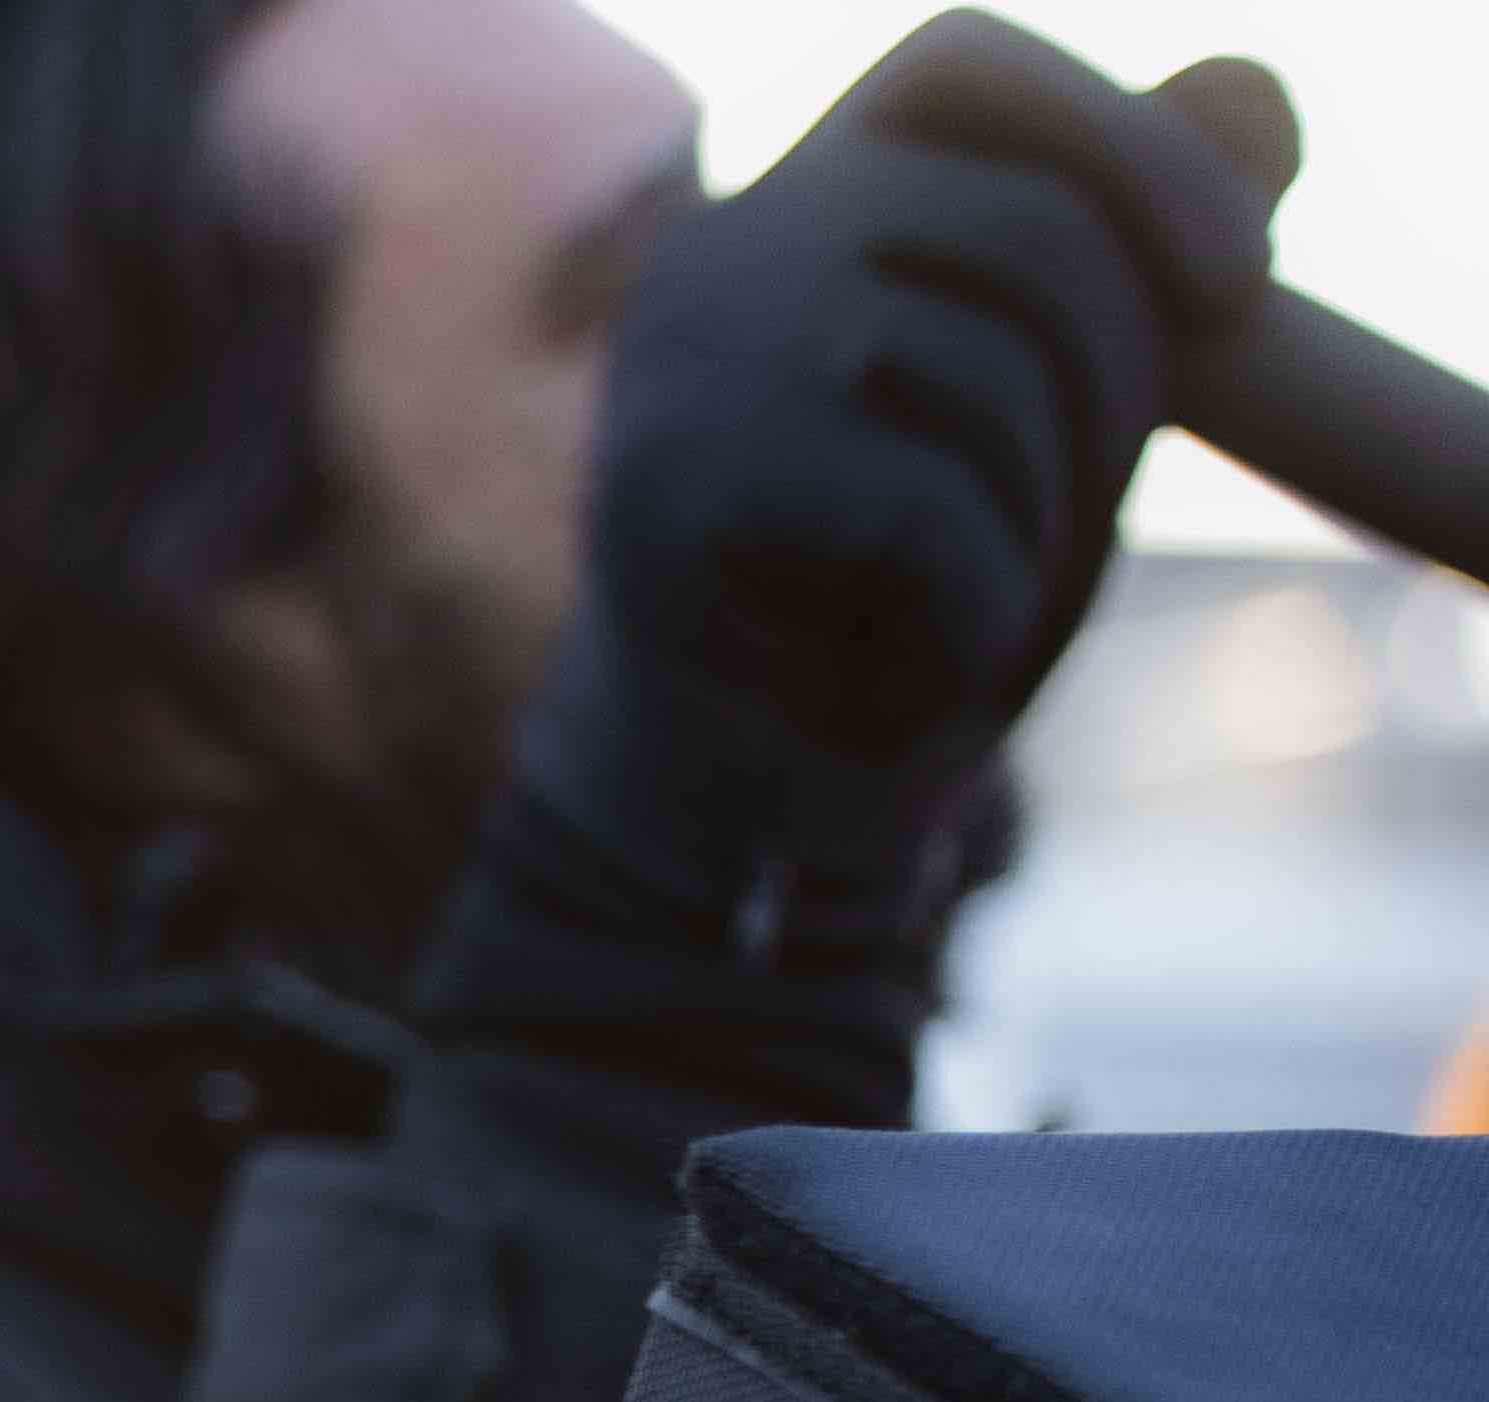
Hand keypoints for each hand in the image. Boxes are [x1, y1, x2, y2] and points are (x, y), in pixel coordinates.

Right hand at [435, 14, 1274, 1093]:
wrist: (718, 806)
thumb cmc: (885, 597)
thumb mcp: (1035, 409)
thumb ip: (1129, 257)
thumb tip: (1254, 105)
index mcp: (791, 203)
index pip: (964, 67)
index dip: (1126, 141)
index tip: (1240, 284)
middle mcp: (717, 250)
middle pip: (1022, 227)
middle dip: (1121, 381)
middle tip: (1085, 524)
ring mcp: (681, 368)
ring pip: (990, 370)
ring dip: (1046, 522)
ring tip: (970, 613)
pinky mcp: (667, 503)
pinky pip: (932, 513)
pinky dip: (982, 611)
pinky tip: (925, 667)